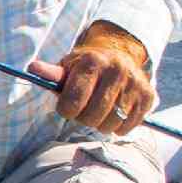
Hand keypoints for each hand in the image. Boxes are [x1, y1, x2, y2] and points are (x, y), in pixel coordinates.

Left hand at [25, 20, 154, 135]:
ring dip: (100, 124)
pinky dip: (117, 127)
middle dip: (83, 118)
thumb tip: (33, 69)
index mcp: (93, 62)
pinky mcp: (148, 97)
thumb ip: (52, 74)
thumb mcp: (68, 66)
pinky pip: (127, 127)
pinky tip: (113, 113)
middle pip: (92, 116)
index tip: (66, 107)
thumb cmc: (86, 66)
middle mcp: (117, 70)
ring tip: (98, 111)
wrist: (119, 54)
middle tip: (83, 109)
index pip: (74, 101)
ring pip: (110, 125)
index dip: (66, 110)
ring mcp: (135, 84)